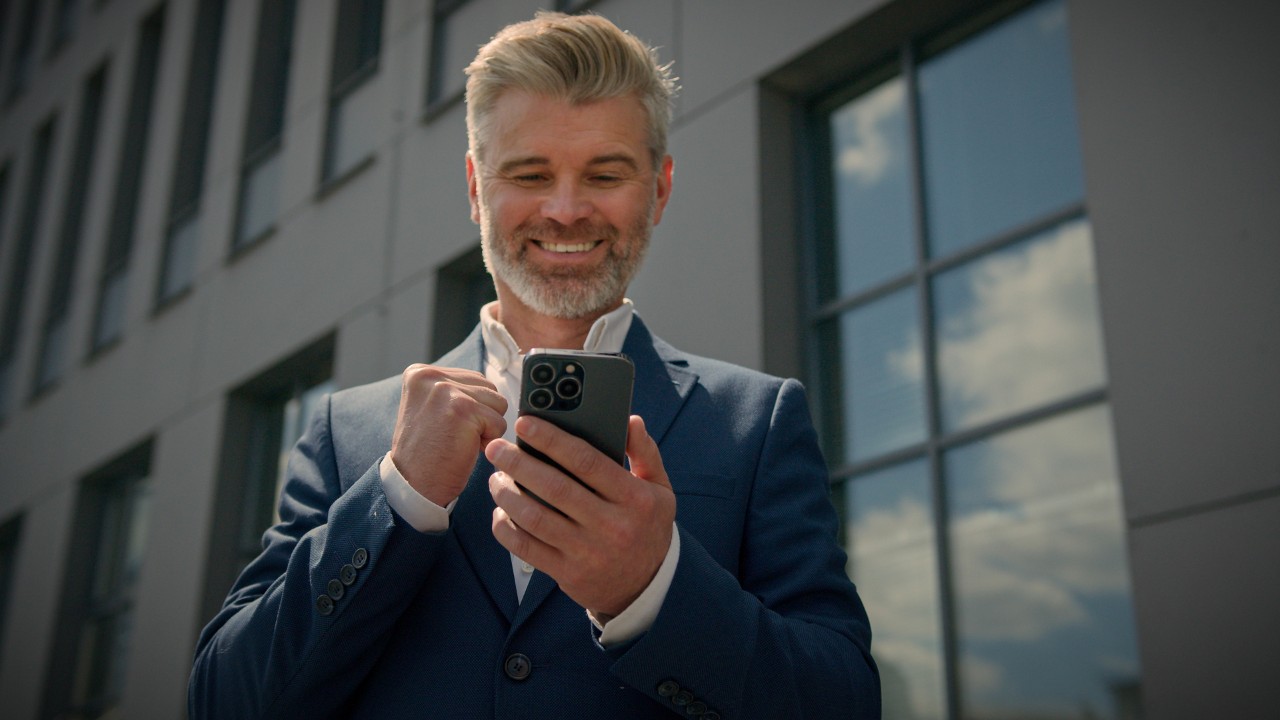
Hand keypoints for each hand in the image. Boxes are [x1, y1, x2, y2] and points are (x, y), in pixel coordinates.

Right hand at [389, 364, 506, 506]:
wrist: (413, 485)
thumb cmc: (428, 452)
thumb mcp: (431, 408)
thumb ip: (454, 389)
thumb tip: (492, 384)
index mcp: (419, 373)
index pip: (473, 379)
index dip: (471, 407)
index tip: (446, 425)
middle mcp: (429, 376)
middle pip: (488, 387)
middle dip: (481, 415)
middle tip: (453, 435)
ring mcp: (445, 390)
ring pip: (497, 403)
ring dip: (486, 427)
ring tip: (458, 439)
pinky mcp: (463, 409)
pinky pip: (499, 422)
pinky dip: (488, 441)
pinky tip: (463, 448)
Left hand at [485, 415, 675, 617]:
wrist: (646, 585)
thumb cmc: (648, 526)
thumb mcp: (659, 488)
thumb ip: (645, 453)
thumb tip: (630, 420)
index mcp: (634, 498)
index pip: (587, 461)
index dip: (552, 440)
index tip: (525, 424)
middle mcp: (611, 525)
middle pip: (555, 488)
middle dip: (519, 463)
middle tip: (496, 447)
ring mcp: (588, 552)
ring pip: (536, 518)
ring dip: (508, 495)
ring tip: (495, 477)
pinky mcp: (568, 573)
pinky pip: (527, 548)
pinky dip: (506, 529)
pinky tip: (500, 512)